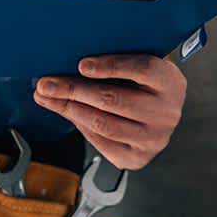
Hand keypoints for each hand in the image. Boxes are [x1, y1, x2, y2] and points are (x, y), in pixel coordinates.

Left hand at [32, 54, 185, 170]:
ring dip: (69, 109)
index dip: (110, 66)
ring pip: (103, 124)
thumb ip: (120, 60)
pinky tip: (65, 112)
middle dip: (73, 90)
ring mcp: (153, 138)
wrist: (161, 116)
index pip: (142, 69)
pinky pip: (101, 142)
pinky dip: (79, 126)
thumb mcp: (141, 65)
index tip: (81, 64)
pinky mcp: (138, 157)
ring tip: (47, 98)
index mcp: (170, 82)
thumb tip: (74, 59)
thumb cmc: (144, 84)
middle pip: (113, 99)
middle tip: (46, 84)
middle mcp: (166, 113)